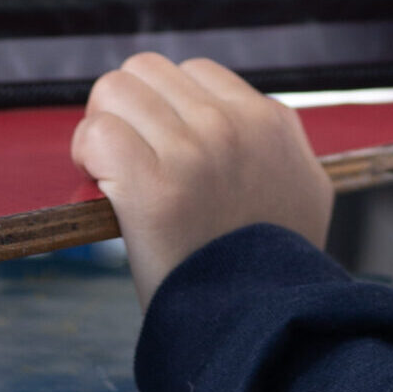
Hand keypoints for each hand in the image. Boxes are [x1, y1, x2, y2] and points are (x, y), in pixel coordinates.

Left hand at [70, 53, 332, 306]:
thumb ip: (281, 148)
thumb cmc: (278, 269)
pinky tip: (98, 182)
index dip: (165, 106)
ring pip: (116, 90)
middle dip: (128, 107)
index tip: (159, 144)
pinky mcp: (153, 184)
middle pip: (147, 69)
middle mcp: (232, 125)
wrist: (263, 322)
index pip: (195, 73)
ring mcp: (193, 150)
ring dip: (103, 125)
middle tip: (125, 152)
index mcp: (270, 122)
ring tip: (109, 167)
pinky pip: (98, 132)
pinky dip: (87, 153)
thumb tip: (257, 124)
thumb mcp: (305, 190)